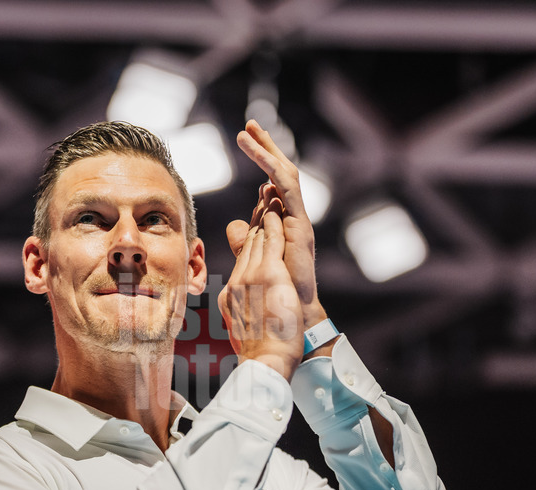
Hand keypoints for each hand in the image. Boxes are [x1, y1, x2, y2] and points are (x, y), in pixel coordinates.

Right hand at [217, 194, 303, 379]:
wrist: (264, 363)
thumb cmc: (258, 354)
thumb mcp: (242, 331)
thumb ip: (239, 313)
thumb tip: (235, 310)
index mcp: (232, 294)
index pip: (240, 260)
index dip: (247, 239)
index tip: (254, 224)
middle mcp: (238, 281)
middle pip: (246, 244)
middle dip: (255, 221)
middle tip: (263, 198)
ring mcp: (251, 276)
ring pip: (257, 238)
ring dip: (264, 215)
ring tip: (269, 195)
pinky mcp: (268, 275)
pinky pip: (270, 241)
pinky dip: (273, 223)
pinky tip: (276, 209)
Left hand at [229, 120, 327, 329]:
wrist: (291, 319)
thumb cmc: (275, 297)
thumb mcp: (253, 260)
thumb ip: (246, 240)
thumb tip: (235, 224)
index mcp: (277, 224)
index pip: (266, 184)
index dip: (257, 162)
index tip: (244, 138)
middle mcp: (289, 219)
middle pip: (277, 174)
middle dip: (265, 147)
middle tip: (250, 123)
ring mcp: (296, 222)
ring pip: (283, 177)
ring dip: (267, 152)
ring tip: (251, 131)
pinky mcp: (300, 227)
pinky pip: (289, 193)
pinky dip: (275, 175)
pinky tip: (262, 159)